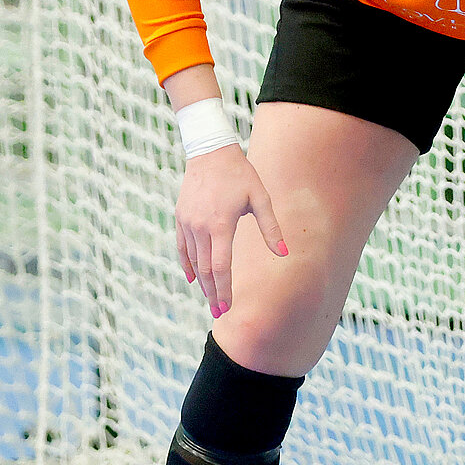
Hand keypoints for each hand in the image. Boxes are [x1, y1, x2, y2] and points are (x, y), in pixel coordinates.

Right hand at [174, 145, 286, 317]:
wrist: (210, 152)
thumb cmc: (240, 175)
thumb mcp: (260, 199)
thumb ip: (271, 228)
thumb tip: (284, 254)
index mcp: (221, 224)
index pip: (221, 266)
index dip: (224, 289)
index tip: (226, 308)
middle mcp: (200, 226)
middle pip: (205, 269)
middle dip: (213, 292)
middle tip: (219, 312)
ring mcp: (187, 222)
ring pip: (193, 260)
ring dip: (202, 282)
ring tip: (211, 298)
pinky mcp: (180, 218)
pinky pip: (182, 247)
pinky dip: (187, 264)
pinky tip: (194, 278)